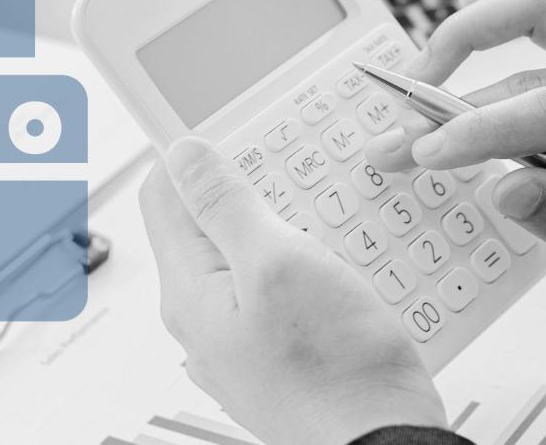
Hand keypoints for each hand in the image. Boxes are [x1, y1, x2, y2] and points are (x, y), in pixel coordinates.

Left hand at [139, 137, 445, 443]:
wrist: (382, 442)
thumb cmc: (337, 369)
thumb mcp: (278, 261)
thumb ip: (226, 204)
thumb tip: (185, 155)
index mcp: (190, 291)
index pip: (163, 194)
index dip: (198, 153)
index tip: (240, 131)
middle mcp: (204, 320)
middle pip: (208, 226)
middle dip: (249, 189)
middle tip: (294, 170)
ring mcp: (241, 342)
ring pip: (249, 259)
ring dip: (284, 228)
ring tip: (325, 219)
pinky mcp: (279, 356)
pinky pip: (279, 294)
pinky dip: (306, 269)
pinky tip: (342, 268)